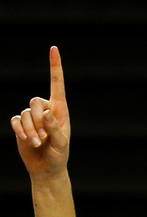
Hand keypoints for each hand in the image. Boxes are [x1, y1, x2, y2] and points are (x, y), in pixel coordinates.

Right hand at [11, 47, 69, 180]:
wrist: (46, 168)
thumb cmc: (59, 156)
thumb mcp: (62, 144)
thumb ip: (56, 129)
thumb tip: (46, 114)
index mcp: (60, 110)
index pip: (57, 84)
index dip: (55, 66)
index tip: (54, 48)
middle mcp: (45, 110)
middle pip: (35, 101)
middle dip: (38, 121)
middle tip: (45, 138)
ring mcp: (31, 117)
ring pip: (24, 113)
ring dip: (30, 130)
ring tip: (39, 143)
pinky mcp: (20, 125)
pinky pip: (14, 121)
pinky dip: (20, 131)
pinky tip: (28, 141)